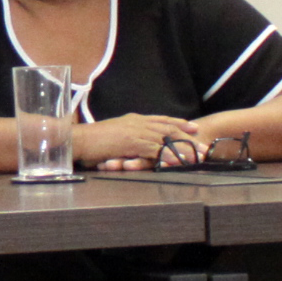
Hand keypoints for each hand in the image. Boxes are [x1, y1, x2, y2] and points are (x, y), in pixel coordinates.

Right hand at [75, 113, 193, 169]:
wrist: (77, 139)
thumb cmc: (91, 140)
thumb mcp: (113, 134)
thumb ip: (126, 135)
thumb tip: (135, 142)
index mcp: (133, 119)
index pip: (161, 119)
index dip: (179, 123)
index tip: (193, 127)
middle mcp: (137, 122)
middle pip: (169, 128)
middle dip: (188, 136)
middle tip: (203, 144)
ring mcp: (135, 132)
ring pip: (166, 138)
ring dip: (183, 148)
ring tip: (197, 156)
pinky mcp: (131, 143)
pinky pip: (154, 149)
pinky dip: (168, 155)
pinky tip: (178, 161)